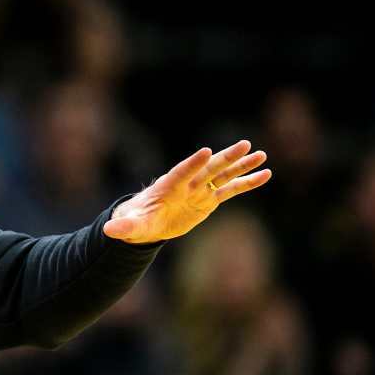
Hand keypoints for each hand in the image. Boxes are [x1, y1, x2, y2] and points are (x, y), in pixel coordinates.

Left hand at [102, 140, 271, 243]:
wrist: (148, 221)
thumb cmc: (137, 220)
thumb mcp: (131, 225)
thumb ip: (123, 227)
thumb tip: (108, 230)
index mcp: (168, 187)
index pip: (181, 172)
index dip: (192, 163)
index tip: (206, 151)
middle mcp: (187, 184)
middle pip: (208, 168)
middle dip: (225, 158)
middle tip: (244, 145)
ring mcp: (200, 190)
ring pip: (223, 175)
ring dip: (241, 165)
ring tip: (262, 154)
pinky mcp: (209, 199)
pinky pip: (231, 190)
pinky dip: (247, 183)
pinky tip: (266, 174)